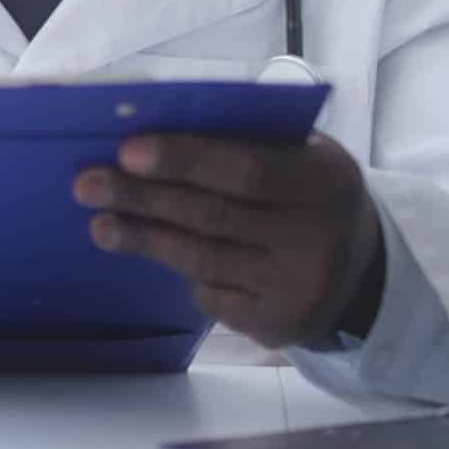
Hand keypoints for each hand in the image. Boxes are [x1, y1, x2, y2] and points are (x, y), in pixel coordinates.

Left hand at [74, 133, 384, 348]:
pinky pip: (211, 296)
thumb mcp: (303, 157)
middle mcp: (316, 237)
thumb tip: (157, 122)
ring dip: (143, 238)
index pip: (247, 168)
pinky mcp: (277, 326)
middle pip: (213, 215)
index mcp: (325, 179)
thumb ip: (249, 139)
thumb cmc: (309, 195)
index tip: (128, 150)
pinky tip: (151, 250)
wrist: (361, 274)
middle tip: (88, 183)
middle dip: (144, 198)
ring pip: (203, 259)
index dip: (186, 159)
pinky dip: (181, 271)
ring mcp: (297, 288)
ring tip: (101, 222)